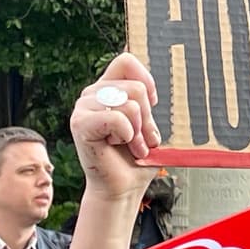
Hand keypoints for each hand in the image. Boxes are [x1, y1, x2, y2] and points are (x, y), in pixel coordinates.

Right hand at [72, 53, 160, 201]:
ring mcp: (84, 107)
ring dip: (138, 131)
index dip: (146, 79)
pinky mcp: (80, 123)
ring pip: (130, 103)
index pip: (126, 60)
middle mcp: (93, 93)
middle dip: (148, 118)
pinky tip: (118, 145)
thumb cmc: (139, 158)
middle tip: (143, 137)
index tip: (154, 103)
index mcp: (109, 87)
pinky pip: (117, 118)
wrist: (124, 188)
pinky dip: (127, 135)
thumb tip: (170, 70)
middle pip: (136, 87)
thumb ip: (152, 99)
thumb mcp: (151, 123)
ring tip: (133, 145)